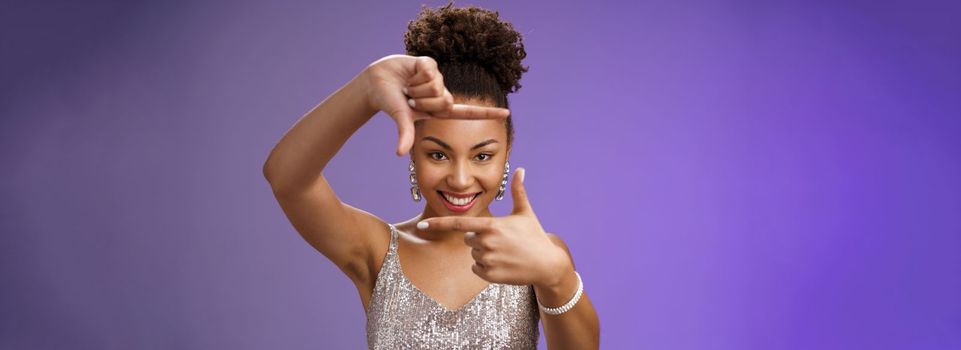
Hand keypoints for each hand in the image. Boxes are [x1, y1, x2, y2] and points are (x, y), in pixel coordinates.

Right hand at [362, 55, 510, 155]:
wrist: (377, 82)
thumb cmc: (390, 102)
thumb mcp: (402, 117)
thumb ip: (404, 133)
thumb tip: (399, 153)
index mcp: (439, 109)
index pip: (467, 112)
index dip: (487, 113)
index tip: (507, 113)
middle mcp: (441, 93)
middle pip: (444, 99)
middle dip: (423, 101)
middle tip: (410, 98)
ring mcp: (437, 78)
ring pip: (436, 85)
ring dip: (417, 87)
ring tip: (408, 86)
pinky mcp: (430, 64)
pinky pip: (429, 71)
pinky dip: (416, 74)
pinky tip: (409, 73)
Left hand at [417, 168, 571, 286]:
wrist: (548, 265)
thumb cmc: (535, 236)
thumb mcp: (525, 213)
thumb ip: (518, 191)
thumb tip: (521, 169)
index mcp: (491, 226)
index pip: (458, 224)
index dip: (438, 224)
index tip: (421, 225)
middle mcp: (486, 243)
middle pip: (469, 239)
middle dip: (480, 239)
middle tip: (502, 241)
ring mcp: (487, 260)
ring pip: (473, 254)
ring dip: (485, 253)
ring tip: (505, 253)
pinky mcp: (490, 275)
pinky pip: (476, 268)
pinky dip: (486, 267)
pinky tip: (503, 264)